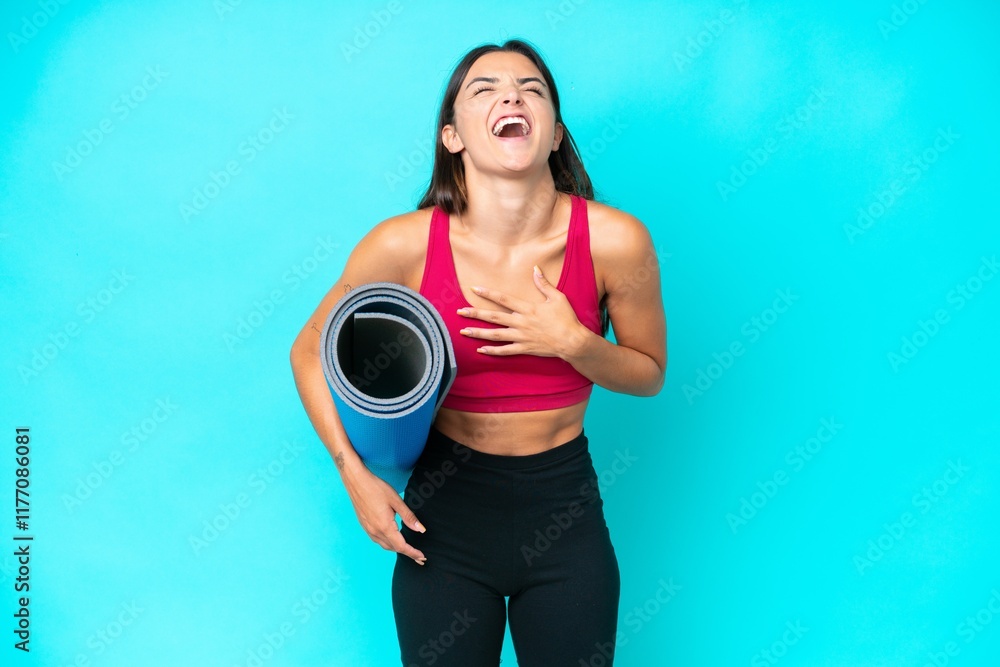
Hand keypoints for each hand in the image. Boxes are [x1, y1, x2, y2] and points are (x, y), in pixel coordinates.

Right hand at [343, 464, 426, 565]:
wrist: (356, 481)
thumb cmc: (376, 488)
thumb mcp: (396, 501)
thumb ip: (408, 517)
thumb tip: (420, 529)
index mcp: (384, 526)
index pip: (401, 546)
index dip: (412, 553)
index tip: (422, 557)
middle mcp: (375, 531)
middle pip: (393, 548)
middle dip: (407, 553)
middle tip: (418, 556)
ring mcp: (368, 529)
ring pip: (384, 545)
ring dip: (397, 549)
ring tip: (407, 549)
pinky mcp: (364, 525)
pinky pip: (377, 540)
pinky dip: (387, 543)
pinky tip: (392, 538)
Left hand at [456, 265, 586, 357]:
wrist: (573, 342)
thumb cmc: (566, 319)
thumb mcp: (557, 298)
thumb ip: (544, 284)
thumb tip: (536, 269)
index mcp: (528, 308)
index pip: (503, 299)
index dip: (488, 294)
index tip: (474, 289)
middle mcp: (521, 323)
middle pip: (493, 317)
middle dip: (475, 314)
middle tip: (459, 312)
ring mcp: (521, 337)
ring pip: (495, 335)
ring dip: (478, 333)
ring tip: (463, 331)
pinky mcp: (524, 349)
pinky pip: (505, 351)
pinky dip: (492, 351)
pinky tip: (480, 350)